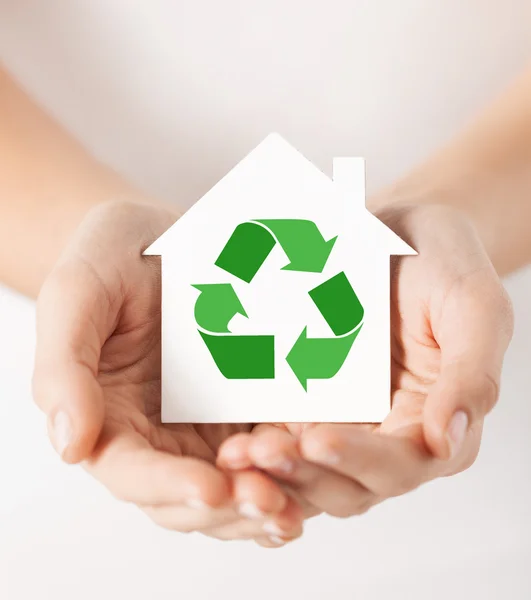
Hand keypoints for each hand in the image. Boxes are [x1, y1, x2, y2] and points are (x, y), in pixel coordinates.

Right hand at [32, 201, 302, 544]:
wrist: (161, 235)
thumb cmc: (111, 258)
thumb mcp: (77, 294)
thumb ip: (64, 368)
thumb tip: (70, 446)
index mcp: (109, 420)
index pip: (133, 473)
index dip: (169, 486)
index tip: (211, 488)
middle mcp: (159, 436)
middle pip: (190, 498)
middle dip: (231, 506)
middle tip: (273, 501)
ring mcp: (206, 426)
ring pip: (235, 485)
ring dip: (268, 499)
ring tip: (302, 499)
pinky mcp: (245, 408)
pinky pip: (270, 447)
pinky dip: (294, 465)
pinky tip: (322, 459)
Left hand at [218, 204, 513, 517]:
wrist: (396, 230)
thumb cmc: (443, 262)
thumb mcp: (473, 306)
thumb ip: (471, 373)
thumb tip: (446, 440)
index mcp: (434, 421)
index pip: (401, 464)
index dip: (360, 460)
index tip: (318, 438)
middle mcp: (388, 432)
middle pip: (347, 482)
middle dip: (304, 473)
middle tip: (261, 450)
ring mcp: (345, 419)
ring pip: (309, 469)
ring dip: (273, 469)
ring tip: (237, 452)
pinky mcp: (309, 401)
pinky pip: (282, 433)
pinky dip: (259, 444)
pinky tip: (230, 436)